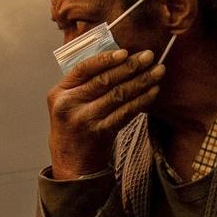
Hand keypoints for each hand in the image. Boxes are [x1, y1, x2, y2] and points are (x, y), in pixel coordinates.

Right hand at [46, 46, 163, 177]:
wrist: (72, 165)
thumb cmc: (73, 128)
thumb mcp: (67, 104)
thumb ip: (83, 84)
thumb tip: (117, 59)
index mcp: (59, 93)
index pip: (83, 69)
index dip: (105, 59)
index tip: (125, 52)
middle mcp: (70, 105)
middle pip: (104, 81)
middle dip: (130, 67)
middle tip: (148, 56)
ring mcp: (85, 120)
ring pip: (118, 95)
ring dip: (141, 81)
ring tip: (157, 71)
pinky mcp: (101, 133)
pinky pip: (126, 113)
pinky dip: (141, 100)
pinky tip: (153, 91)